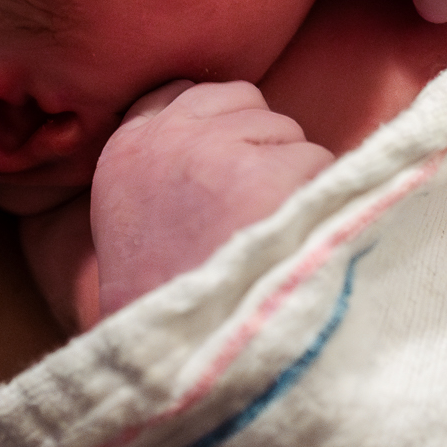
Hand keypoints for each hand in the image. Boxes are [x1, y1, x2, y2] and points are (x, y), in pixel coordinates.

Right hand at [90, 81, 332, 317]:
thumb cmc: (165, 296)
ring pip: (287, 130)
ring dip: (291, 172)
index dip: (218, 121)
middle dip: (261, 143)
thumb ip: (164, 164)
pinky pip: (318, 159)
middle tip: (251, 208)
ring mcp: (216, 152)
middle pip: (245, 101)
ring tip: (266, 231)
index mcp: (127, 149)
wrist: (175, 355)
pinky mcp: (264, 176)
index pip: (182, 91)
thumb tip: (224, 125)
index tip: (227, 160)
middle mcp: (168, 138)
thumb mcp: (133, 216)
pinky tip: (292, 238)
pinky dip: (318, 196)